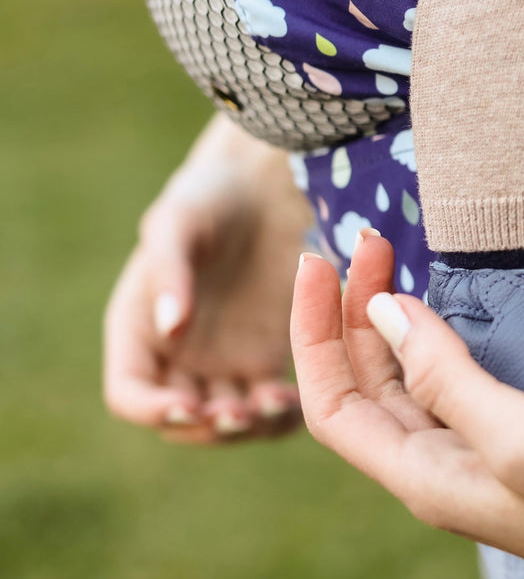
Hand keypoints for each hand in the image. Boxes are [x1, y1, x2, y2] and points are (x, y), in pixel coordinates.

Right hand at [104, 114, 310, 442]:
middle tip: (239, 414)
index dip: (152, 410)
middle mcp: (177, 357)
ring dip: (247, 427)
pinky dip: (282, 413)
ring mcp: (223, 360)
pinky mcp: (268, 356)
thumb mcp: (179, 221)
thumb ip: (169, 271)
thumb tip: (170, 327)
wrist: (265, 185)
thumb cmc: (210, 195)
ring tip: (275, 407)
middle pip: (181, 420)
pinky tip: (303, 399)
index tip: (187, 407)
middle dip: (206, 427)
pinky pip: (270, 404)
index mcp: (139, 330)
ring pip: (227, 420)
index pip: (130, 393)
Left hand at [291, 233, 523, 578]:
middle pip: (366, 383)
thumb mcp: (517, 436)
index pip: (333, 402)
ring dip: (390, 319)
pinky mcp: (522, 428)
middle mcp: (443, 465)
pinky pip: (455, 376)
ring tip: (396, 260)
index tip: (322, 260)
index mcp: (424, 476)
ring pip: (408, 377)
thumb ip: (443, 373)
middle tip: (372, 239)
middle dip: (352, 310)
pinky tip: (453, 303)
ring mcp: (483, 448)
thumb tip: (381, 309)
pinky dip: (439, 333)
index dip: (313, 331)